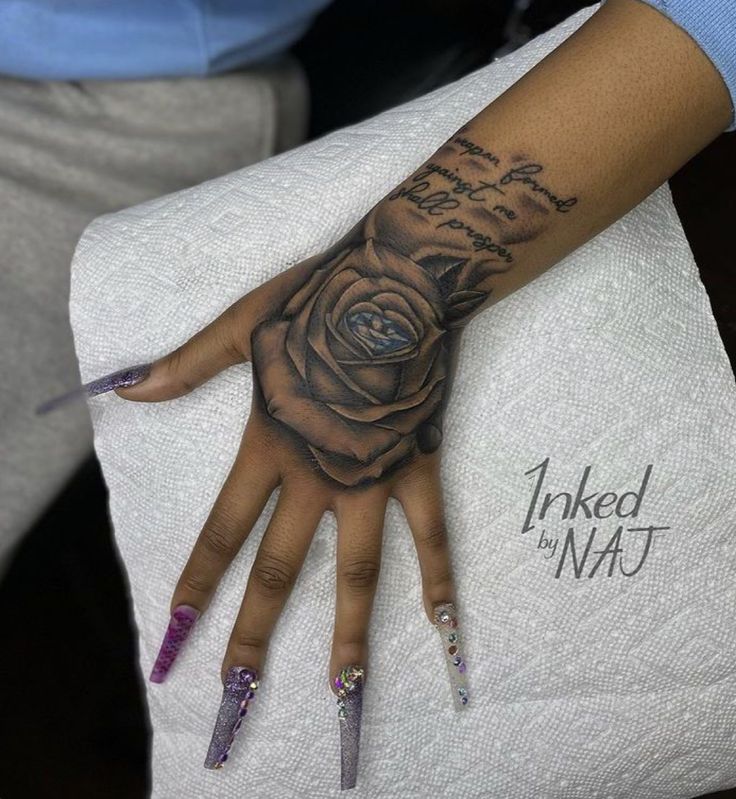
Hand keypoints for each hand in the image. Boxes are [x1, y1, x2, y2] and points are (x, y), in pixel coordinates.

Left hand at [116, 196, 476, 775]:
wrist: (395, 288)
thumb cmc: (317, 301)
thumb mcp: (241, 327)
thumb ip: (187, 365)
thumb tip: (127, 389)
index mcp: (269, 446)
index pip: (224, 530)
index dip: (198, 582)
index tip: (177, 632)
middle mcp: (316, 477)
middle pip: (280, 569)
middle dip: (254, 632)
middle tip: (238, 692)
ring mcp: (371, 479)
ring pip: (357, 572)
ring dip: (347, 634)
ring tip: (343, 689)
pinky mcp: (416, 467)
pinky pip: (431, 532)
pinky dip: (439, 577)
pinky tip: (444, 625)